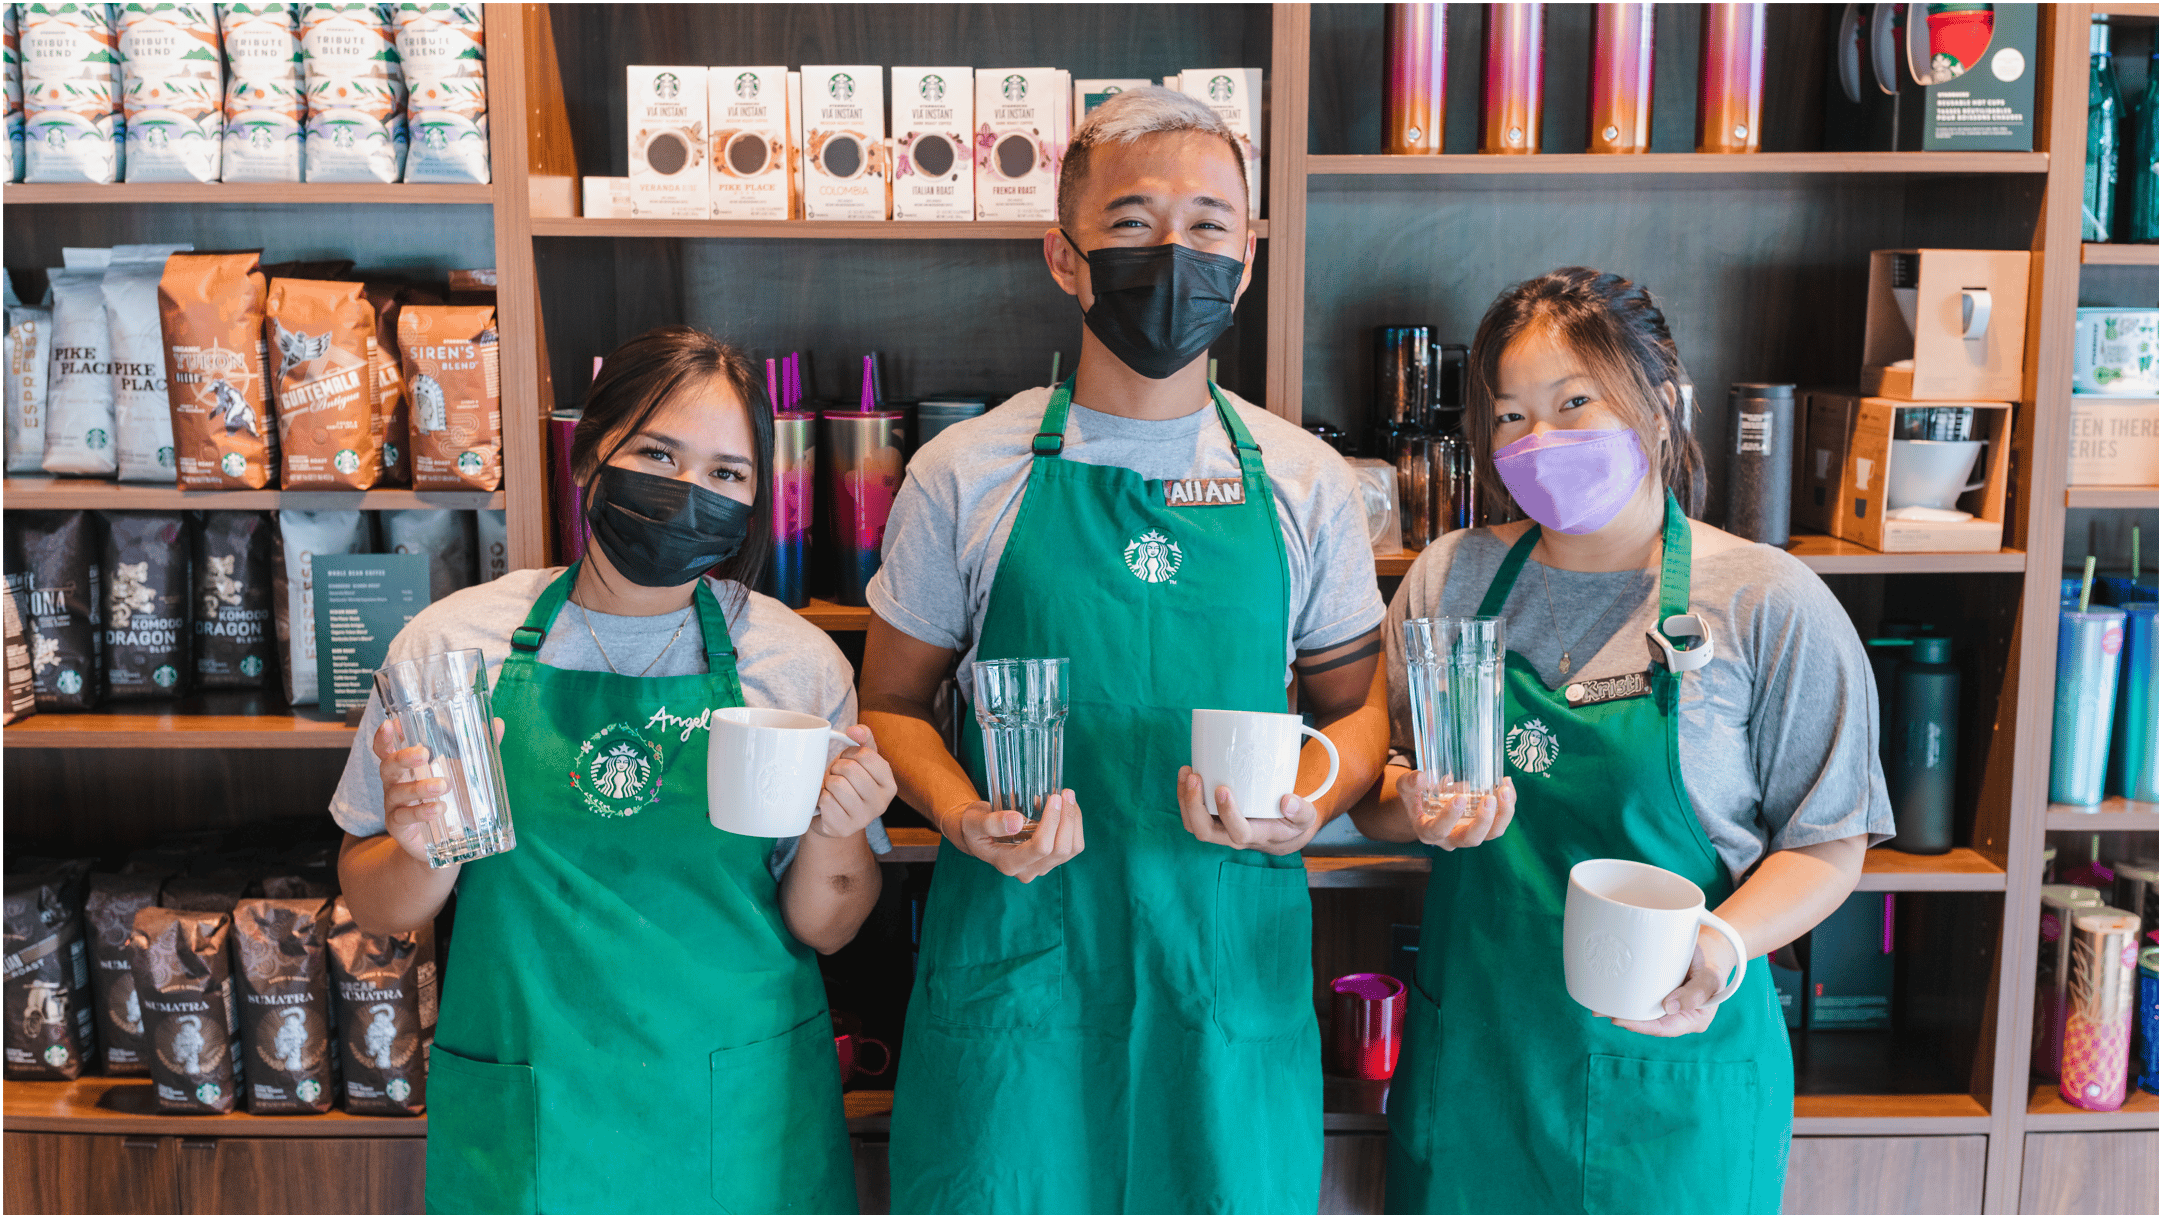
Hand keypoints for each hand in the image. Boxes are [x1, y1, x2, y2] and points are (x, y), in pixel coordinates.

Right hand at [372, 717, 502, 869]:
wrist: (442, 843)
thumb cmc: (447, 798)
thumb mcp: (461, 773)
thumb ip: (477, 749)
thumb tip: (498, 724)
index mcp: (406, 767)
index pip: (387, 748)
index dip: (384, 737)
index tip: (391, 723)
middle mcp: (395, 783)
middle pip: (388, 766)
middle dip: (402, 757)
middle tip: (423, 754)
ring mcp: (394, 805)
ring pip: (397, 792)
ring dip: (419, 787)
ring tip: (442, 785)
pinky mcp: (399, 826)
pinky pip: (404, 817)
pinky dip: (420, 812)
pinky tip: (437, 809)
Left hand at [810, 726, 896, 839]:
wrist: (832, 816)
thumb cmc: (848, 783)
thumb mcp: (860, 761)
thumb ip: (863, 739)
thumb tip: (854, 730)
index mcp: (889, 785)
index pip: (867, 755)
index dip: (850, 753)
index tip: (848, 760)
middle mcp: (881, 804)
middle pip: (850, 769)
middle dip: (837, 768)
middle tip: (837, 776)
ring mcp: (863, 819)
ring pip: (837, 785)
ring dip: (828, 783)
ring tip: (831, 789)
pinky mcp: (843, 829)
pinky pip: (826, 801)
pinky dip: (821, 798)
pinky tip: (826, 803)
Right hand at [942, 789, 1083, 882]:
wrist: (979, 834)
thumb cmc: (974, 825)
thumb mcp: (974, 821)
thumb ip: (991, 823)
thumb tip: (1017, 822)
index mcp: (1008, 864)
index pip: (1040, 848)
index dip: (1051, 822)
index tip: (1054, 797)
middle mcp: (1028, 871)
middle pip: (1060, 850)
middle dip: (1067, 819)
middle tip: (1066, 791)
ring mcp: (1042, 867)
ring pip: (1072, 849)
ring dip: (1075, 821)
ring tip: (1068, 796)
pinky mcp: (1051, 860)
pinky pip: (1073, 845)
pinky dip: (1075, 825)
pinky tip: (1067, 807)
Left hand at [1176, 767, 1321, 854]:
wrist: (1283, 833)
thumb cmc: (1293, 823)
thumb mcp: (1306, 818)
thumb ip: (1302, 811)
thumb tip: (1288, 801)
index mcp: (1257, 836)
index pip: (1238, 832)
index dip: (1228, 814)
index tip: (1223, 789)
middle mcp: (1233, 836)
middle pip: (1205, 832)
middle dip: (1195, 806)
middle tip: (1195, 778)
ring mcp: (1221, 829)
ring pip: (1194, 824)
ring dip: (1186, 800)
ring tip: (1187, 772)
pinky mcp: (1214, 819)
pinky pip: (1192, 814)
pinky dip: (1185, 795)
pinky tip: (1187, 773)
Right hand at [1406, 773, 1515, 850]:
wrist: (1426, 806)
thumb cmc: (1416, 797)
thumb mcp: (1406, 788)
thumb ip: (1410, 783)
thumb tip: (1421, 776)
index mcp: (1429, 832)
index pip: (1439, 830)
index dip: (1450, 817)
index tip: (1459, 798)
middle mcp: (1451, 838)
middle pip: (1471, 839)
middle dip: (1483, 820)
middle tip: (1489, 798)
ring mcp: (1470, 834)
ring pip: (1491, 834)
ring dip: (1502, 815)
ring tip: (1505, 791)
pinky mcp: (1484, 827)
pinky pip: (1500, 821)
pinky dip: (1507, 805)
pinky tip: (1507, 784)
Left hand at [1604, 926, 1739, 1036]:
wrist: (1710, 950)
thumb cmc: (1711, 964)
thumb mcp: (1711, 976)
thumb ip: (1697, 992)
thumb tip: (1670, 1007)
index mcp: (1693, 1020)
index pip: (1664, 1028)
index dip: (1641, 1027)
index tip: (1620, 1020)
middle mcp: (1677, 1016)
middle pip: (1649, 1022)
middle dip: (1624, 1019)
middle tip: (1600, 1011)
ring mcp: (1665, 1005)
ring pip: (1642, 1011)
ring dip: (1620, 1008)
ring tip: (1597, 1004)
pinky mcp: (1656, 993)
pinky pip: (1640, 997)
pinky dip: (1625, 996)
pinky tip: (1607, 993)